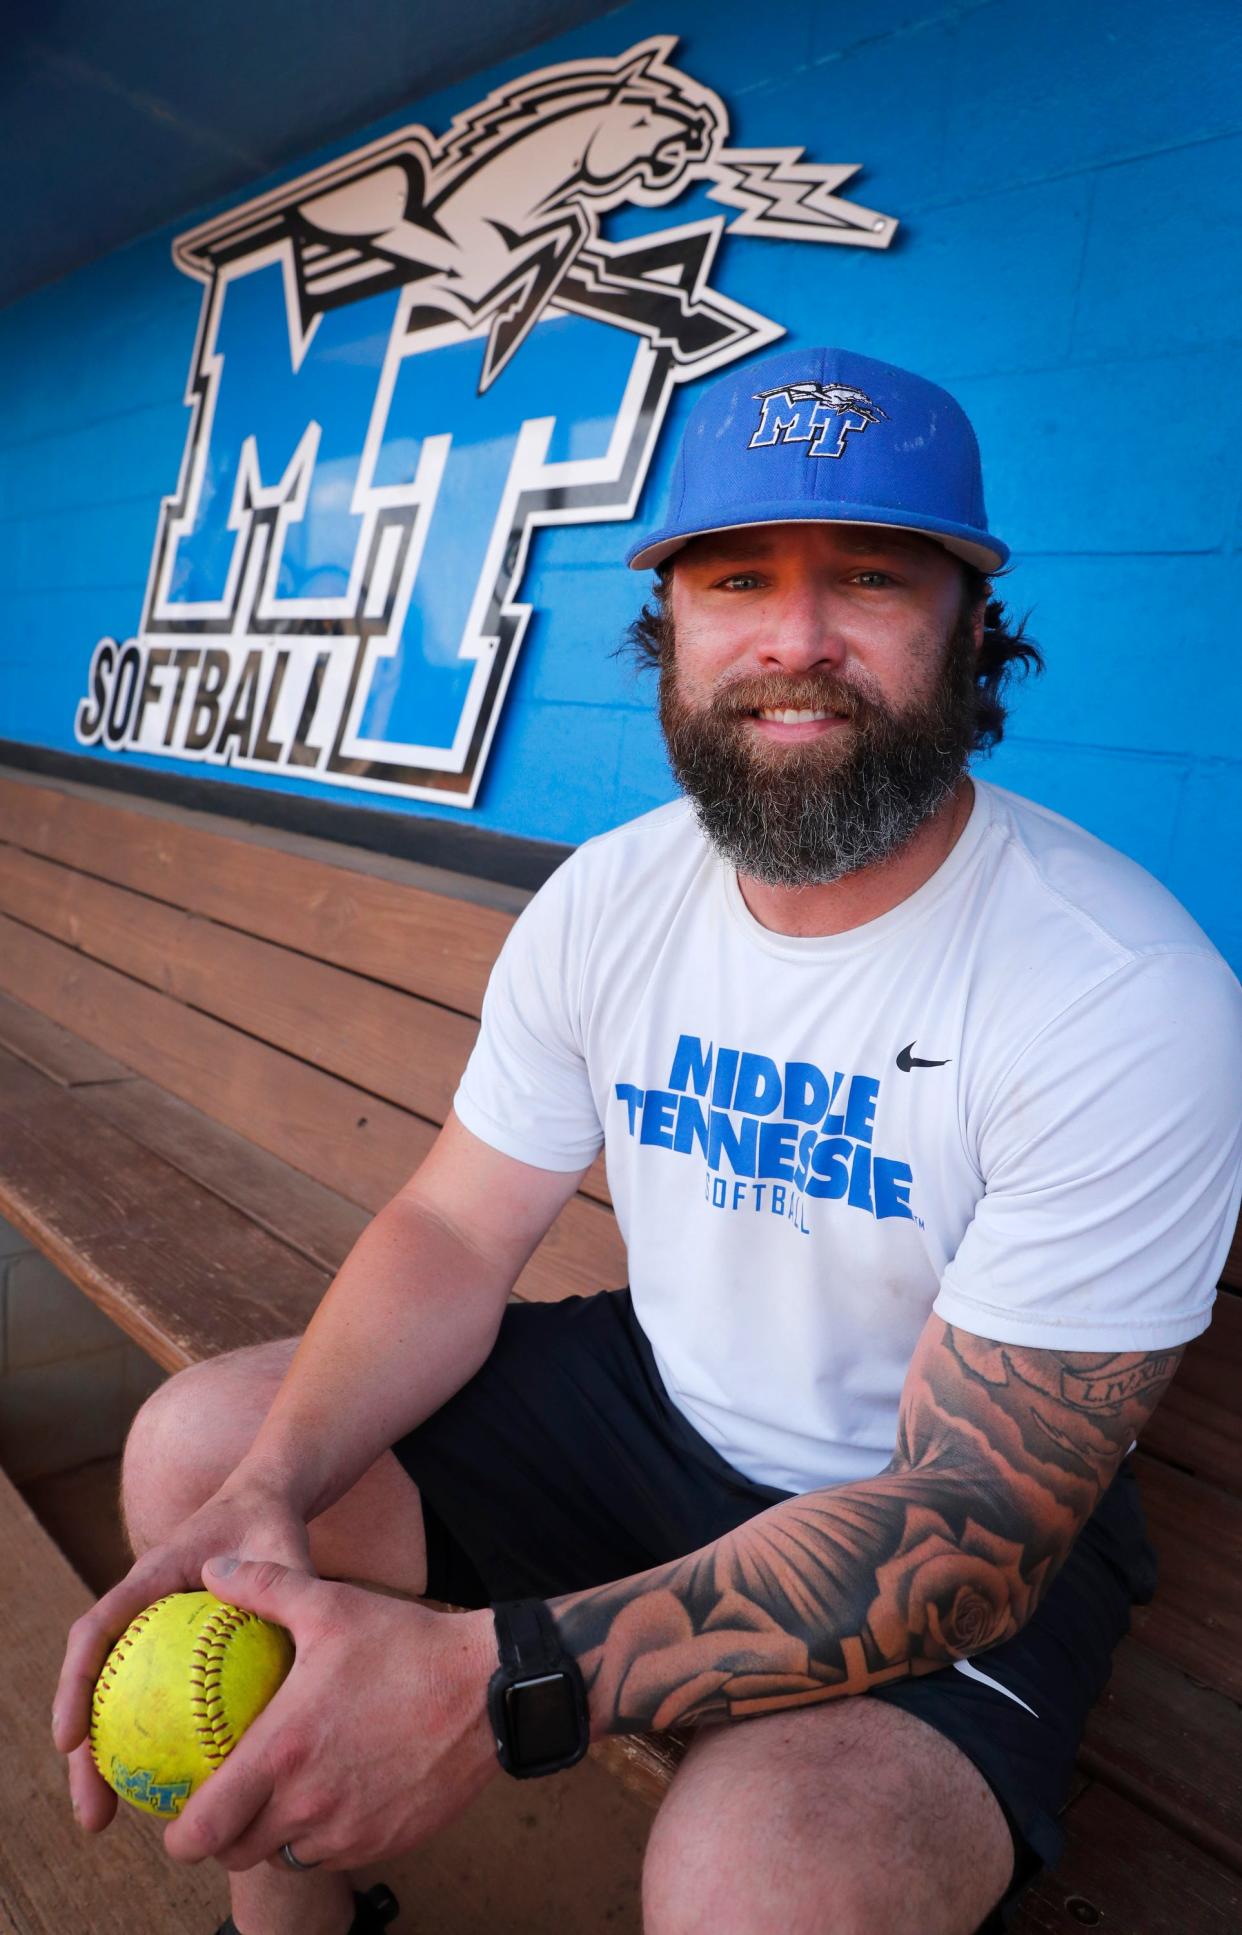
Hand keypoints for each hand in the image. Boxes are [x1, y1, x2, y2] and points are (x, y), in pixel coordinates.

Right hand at [52, 1471, 312, 1833]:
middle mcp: (136, 1610)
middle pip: (92, 1685)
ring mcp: (146, 1634)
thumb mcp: (281, 1547)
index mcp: (149, 1579)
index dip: (76, 1684)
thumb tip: (291, 1635)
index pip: (97, 1630)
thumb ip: (283, 1583)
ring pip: (113, 1702)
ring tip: (113, 1820)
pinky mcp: (165, 1654)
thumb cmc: (270, 1523)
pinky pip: (150, 1704)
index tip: (68, 1741)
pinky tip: (177, 1792)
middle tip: (94, 1815)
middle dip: (81, 1755)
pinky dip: (154, 1744)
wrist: (263, 1503)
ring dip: (104, 1761)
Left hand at [163, 1555, 497, 1871]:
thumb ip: (265, 1586)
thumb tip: (214, 1569)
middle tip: (226, 1803)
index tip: (178, 1815)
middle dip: (223, 1836)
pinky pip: (334, 1854)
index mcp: (284, 1752)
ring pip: (286, 1856)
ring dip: (274, 1834)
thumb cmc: (406, 1644)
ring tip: (281, 1794)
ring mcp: (348, 1830)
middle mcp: (309, 1804)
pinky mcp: (384, 1842)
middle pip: (237, 1853)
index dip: (181, 1834)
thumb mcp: (331, 1604)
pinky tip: (334, 1792)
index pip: (205, 1830)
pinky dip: (322, 1835)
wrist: (488, 1689)